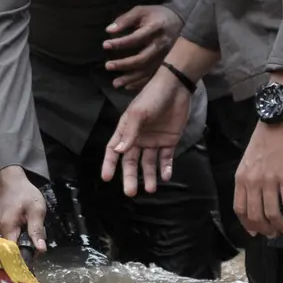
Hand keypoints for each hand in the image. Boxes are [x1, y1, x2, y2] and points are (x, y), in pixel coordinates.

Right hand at [0, 166, 47, 253]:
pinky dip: (20, 239)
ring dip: (25, 244)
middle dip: (27, 250)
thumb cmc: (25, 193)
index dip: (26, 257)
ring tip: (34, 238)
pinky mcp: (0, 227)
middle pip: (13, 250)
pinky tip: (27, 234)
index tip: (37, 259)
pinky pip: (11, 239)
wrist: (11, 181)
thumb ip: (37, 230)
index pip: (14, 252)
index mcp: (7, 228)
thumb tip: (41, 250)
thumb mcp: (36, 210)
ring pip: (13, 245)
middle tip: (39, 245)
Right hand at [102, 68, 191, 195]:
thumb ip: (129, 133)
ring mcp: (153, 141)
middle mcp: (137, 138)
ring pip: (149, 163)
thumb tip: (119, 152)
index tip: (106, 178)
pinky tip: (166, 176)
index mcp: (125, 130)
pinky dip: (165, 168)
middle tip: (130, 193)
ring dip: (149, 176)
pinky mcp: (169, 141)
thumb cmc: (152, 97)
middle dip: (131, 177)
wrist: (176, 88)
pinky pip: (165, 158)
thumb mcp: (138, 113)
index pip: (114, 151)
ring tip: (151, 189)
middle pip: (131, 161)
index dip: (109, 164)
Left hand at [104, 5, 183, 89]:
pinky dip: (141, 83)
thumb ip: (125, 19)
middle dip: (124, 64)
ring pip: (148, 71)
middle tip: (108, 66)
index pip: (136, 38)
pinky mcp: (168, 64)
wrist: (181, 20)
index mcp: (155, 29)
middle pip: (142, 59)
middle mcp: (161, 45)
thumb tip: (109, 30)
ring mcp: (166, 57)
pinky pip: (154, 76)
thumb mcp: (141, 11)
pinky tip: (128, 86)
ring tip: (115, 83)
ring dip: (131, 78)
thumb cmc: (156, 15)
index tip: (105, 45)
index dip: (120, 43)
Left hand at [234, 122, 282, 237]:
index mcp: (240, 179)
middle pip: (255, 215)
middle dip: (265, 229)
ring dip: (280, 226)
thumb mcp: (246, 164)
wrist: (277, 126)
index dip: (247, 224)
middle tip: (274, 234)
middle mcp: (252, 182)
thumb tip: (252, 201)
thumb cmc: (262, 145)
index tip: (255, 233)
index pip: (239, 209)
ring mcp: (269, 181)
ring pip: (272, 213)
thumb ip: (247, 182)